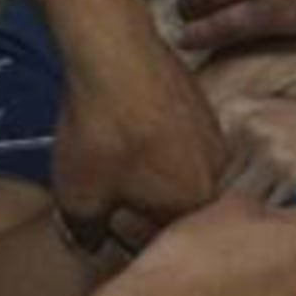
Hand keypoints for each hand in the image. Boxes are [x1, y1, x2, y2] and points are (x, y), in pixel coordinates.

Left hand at [51, 23, 226, 230]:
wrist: (114, 53)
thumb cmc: (101, 130)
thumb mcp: (78, 196)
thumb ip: (88, 233)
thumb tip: (91, 242)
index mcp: (195, 204)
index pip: (168, 239)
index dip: (133, 238)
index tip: (107, 226)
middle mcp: (217, 172)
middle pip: (181, 204)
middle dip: (146, 205)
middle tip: (109, 193)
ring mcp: (214, 134)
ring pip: (184, 170)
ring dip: (154, 171)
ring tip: (115, 158)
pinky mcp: (203, 104)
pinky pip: (182, 138)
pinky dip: (159, 140)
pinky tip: (128, 130)